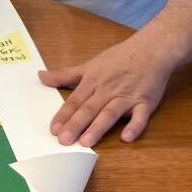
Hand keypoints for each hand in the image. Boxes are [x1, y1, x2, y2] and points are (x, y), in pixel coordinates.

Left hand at [38, 35, 173, 146]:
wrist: (151, 49)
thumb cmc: (119, 58)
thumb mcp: (90, 64)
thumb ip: (65, 74)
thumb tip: (40, 76)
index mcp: (93, 81)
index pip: (75, 100)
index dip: (64, 115)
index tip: (53, 129)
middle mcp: (108, 90)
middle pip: (89, 108)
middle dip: (76, 124)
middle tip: (64, 140)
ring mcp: (127, 96)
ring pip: (110, 113)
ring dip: (98, 127)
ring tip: (87, 142)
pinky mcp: (146, 102)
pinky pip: (141, 116)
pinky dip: (134, 126)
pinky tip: (126, 137)